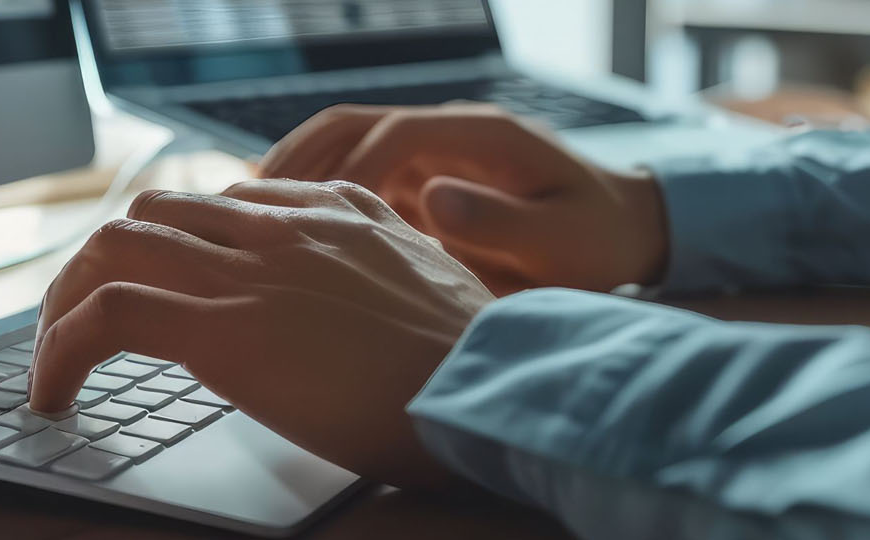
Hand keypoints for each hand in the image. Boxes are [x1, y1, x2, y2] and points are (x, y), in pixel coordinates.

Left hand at [27, 179, 495, 488]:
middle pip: (155, 214)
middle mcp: (282, 229)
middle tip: (83, 323)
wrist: (489, 385)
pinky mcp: (222, 330)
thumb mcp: (436, 289)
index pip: (226, 201)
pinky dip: (61, 349)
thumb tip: (369, 303)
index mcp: (337, 214)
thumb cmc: (475, 362)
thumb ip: (389, 271)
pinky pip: (107, 316)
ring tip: (54, 360)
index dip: (177, 245)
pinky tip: (53, 392)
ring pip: (114, 249)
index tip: (161, 285)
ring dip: (66, 303)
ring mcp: (248, 274)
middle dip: (104, 265)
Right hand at [258, 104, 670, 294]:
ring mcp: (431, 154)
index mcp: (483, 135)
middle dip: (299, 158)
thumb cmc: (600, 239)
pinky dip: (313, 194)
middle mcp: (448, 133)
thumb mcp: (562, 239)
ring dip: (296, 172)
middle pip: (354, 124)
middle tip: (247, 204)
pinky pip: (355, 176)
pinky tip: (276, 227)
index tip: (317, 213)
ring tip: (244, 213)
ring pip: (344, 145)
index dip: (352, 167)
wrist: (625, 231)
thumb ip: (500, 220)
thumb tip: (430, 197)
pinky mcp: (421, 181)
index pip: (397, 132)